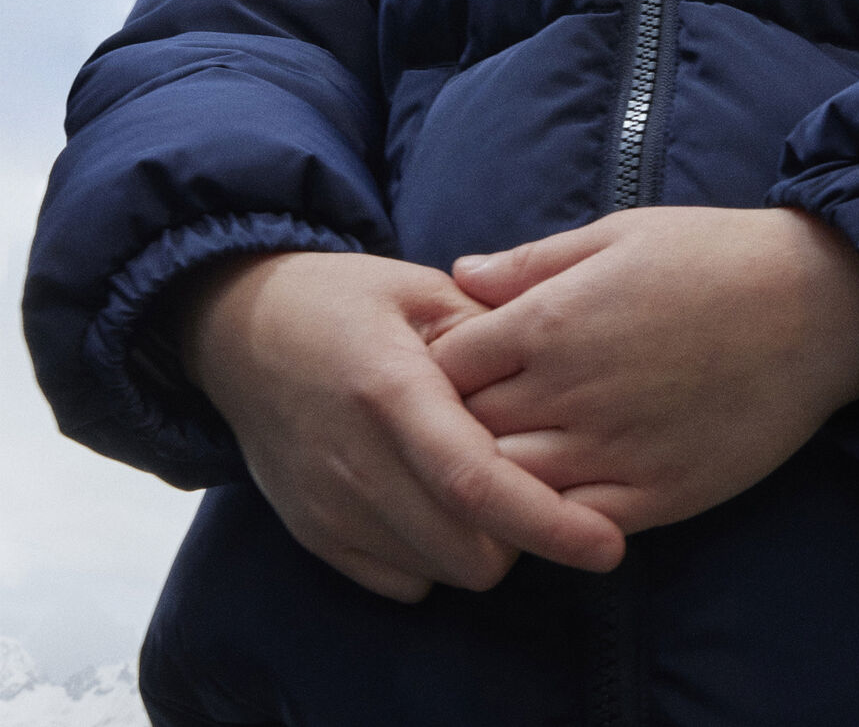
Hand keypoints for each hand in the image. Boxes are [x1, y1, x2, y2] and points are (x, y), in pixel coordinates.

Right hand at [177, 250, 624, 601]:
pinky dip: (434, 557)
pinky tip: (435, 500)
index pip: (475, 482)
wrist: (241, 330)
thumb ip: (493, 329)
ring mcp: (327, 504)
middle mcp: (353, 459)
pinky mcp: (312, 533)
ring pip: (439, 572)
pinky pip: (400, 581)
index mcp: (389, 389)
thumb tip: (560, 375)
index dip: (548, 523)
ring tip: (480, 478)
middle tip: (531, 474)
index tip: (607, 547)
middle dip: (521, 533)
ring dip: (478, 544)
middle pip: (467, 549)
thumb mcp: (422, 288)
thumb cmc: (344, 300)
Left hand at [435, 207, 858, 533]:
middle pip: (462, 431)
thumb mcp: (617, 234)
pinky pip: (570, 527)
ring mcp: (611, 452)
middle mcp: (569, 394)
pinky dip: (549, 517)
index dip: (437, 364)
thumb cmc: (714, 256)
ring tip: (505, 455)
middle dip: (451, 424)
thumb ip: (532, 262)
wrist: (817, 306)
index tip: (453, 361)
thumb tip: (459, 276)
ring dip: (493, 475)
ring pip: (507, 488)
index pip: (443, 363)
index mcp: (550, 322)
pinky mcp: (655, 497)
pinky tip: (555, 491)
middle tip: (465, 413)